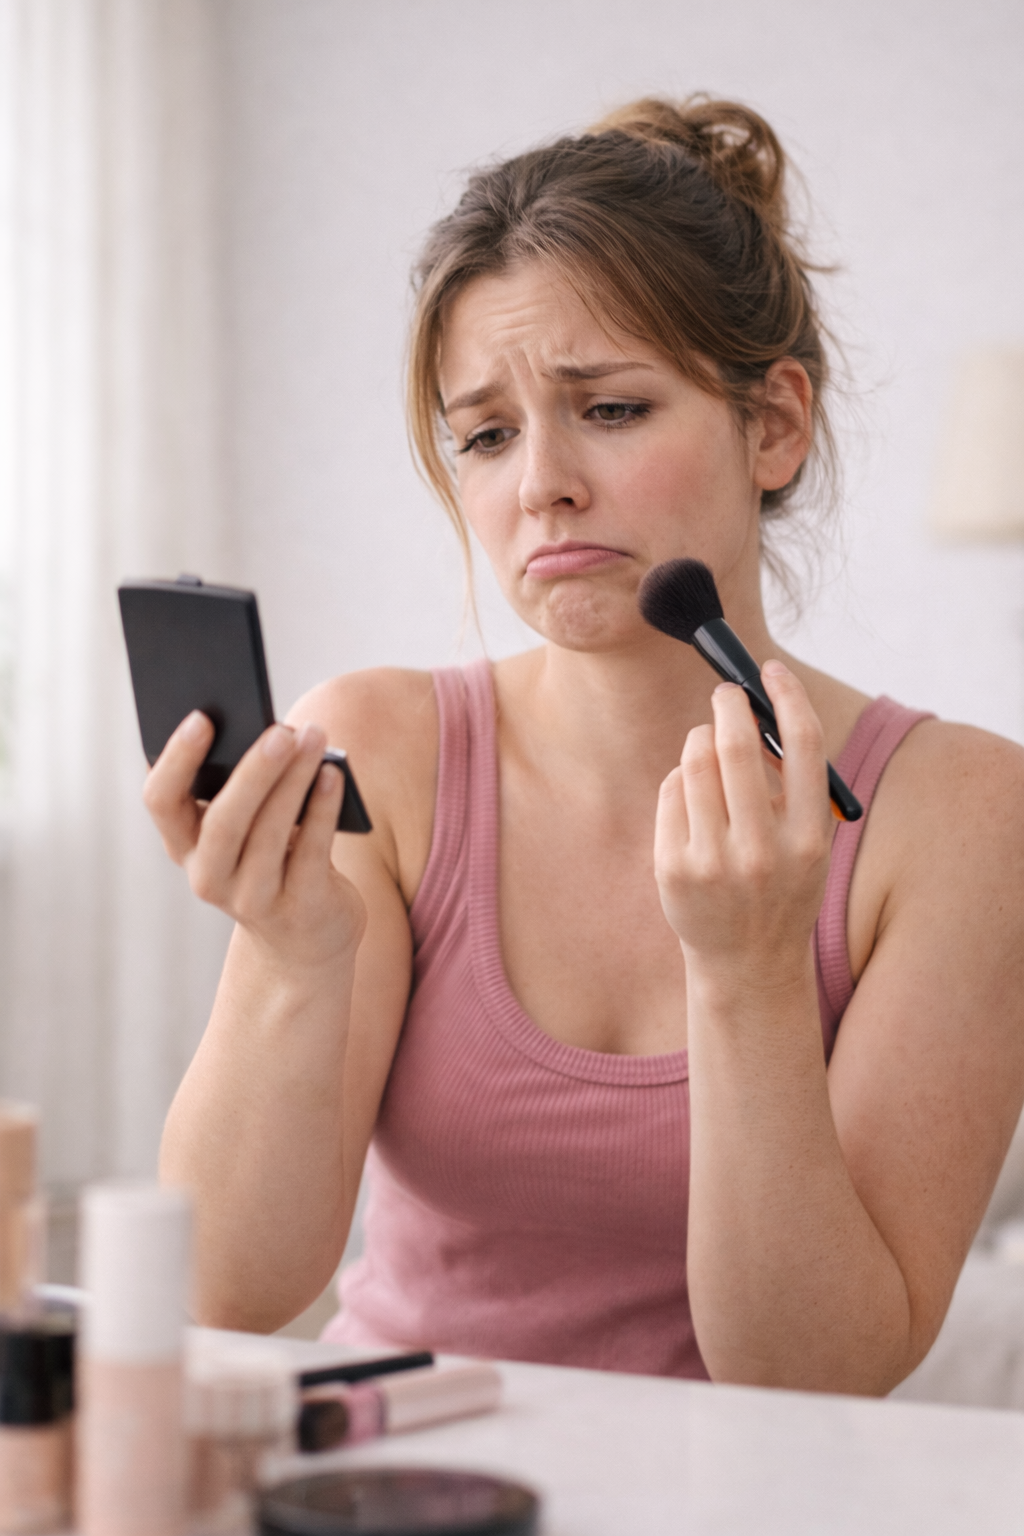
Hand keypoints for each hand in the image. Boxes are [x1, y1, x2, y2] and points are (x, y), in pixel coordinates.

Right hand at [143, 711, 365, 969]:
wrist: (304, 938)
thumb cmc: (276, 858)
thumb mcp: (249, 826)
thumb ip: (246, 787)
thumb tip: (275, 730)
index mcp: (184, 845)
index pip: (161, 800)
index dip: (176, 760)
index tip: (201, 717)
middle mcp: (209, 876)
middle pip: (224, 821)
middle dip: (253, 772)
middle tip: (280, 730)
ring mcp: (252, 898)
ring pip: (269, 834)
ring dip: (294, 781)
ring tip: (314, 739)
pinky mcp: (298, 908)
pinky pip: (310, 853)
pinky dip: (322, 810)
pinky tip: (333, 776)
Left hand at [653, 661, 831, 983]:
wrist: (748, 962)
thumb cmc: (781, 884)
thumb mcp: (807, 842)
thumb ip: (793, 784)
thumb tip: (759, 707)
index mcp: (808, 839)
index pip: (804, 745)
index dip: (786, 696)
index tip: (771, 670)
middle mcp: (762, 851)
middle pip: (736, 746)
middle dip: (728, 704)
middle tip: (726, 694)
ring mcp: (713, 862)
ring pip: (695, 762)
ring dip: (701, 739)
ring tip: (709, 748)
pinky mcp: (673, 868)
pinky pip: (671, 791)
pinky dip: (682, 779)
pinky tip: (694, 799)